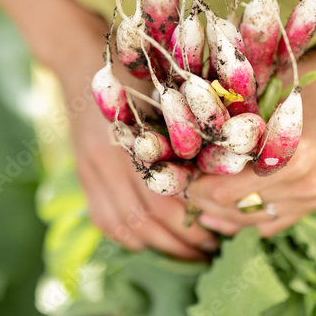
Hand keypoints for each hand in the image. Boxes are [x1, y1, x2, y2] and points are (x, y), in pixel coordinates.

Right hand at [58, 19, 218, 260]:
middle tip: (212, 251)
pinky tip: (154, 242)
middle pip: (146, 219)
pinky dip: (131, 239)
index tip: (221, 231)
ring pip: (125, 228)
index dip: (193, 221)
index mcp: (131, 137)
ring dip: (158, 247)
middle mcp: (107, 158)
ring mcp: (90, 170)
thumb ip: (192, 124)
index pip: (164, 197)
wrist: (80, 62)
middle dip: (181, 242)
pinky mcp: (83, 177)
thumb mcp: (167, 89)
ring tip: (190, 253)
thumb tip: (236, 165)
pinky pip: (105, 221)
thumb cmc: (138, 71)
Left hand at [187, 44, 315, 236]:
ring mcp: (313, 196)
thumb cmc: (307, 77)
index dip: (192, 181)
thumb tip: (179, 135)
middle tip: (179, 184)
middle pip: (232, 209)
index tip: (174, 172)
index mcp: (290, 155)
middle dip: (201, 198)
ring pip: (249, 221)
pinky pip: (270, 224)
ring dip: (219, 213)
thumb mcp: (263, 90)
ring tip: (195, 199)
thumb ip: (230, 119)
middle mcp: (305, 183)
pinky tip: (222, 211)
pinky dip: (244, 220)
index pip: (223, 188)